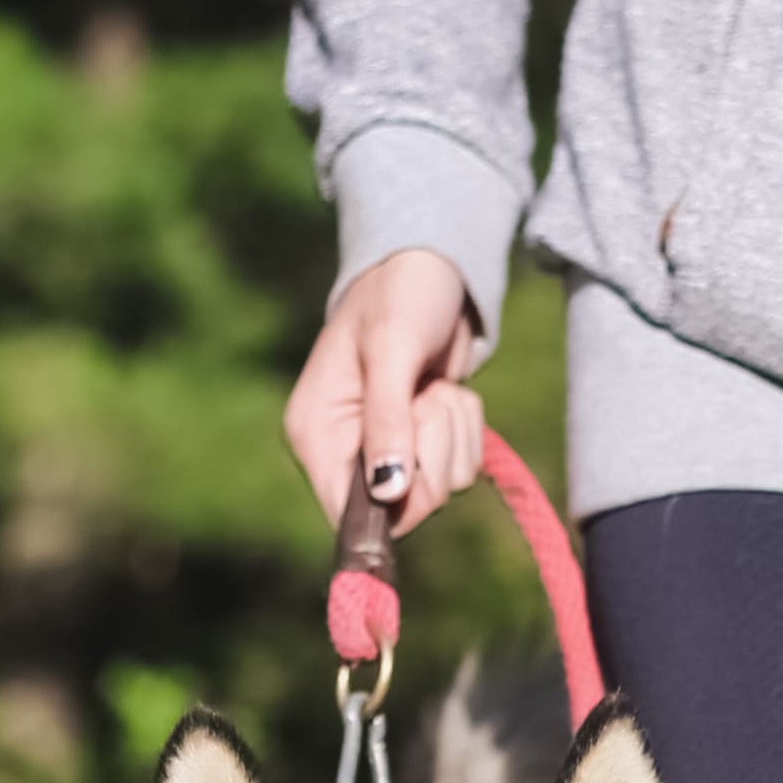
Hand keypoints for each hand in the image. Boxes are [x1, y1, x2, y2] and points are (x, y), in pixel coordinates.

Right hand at [284, 249, 485, 538]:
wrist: (431, 269)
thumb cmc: (399, 294)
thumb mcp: (390, 350)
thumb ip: (387, 420)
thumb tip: (386, 491)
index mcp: (315, 435)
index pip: (344, 513)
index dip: (390, 503)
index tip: (418, 463)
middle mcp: (344, 454)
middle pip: (404, 509)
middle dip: (432, 453)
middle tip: (424, 398)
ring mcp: (385, 454)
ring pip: (440, 490)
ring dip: (453, 434)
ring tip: (432, 386)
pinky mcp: (421, 448)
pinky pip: (460, 470)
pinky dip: (466, 430)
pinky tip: (445, 390)